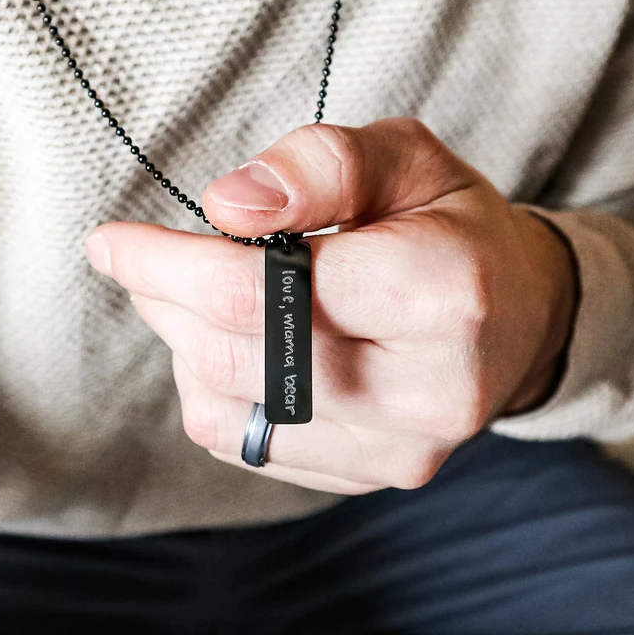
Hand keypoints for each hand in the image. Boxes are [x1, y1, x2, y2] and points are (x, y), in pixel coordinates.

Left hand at [84, 118, 578, 494]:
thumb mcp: (404, 157)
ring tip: (200, 295)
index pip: (265, 291)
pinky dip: (215, 390)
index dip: (168, 263)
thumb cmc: (450, 224)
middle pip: (235, 354)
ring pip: (230, 407)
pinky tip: (237, 347)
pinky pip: (247, 444)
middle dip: (167, 300)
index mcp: (447, 293)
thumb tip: (226, 205)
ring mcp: (403, 449)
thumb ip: (319, 164)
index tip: (111, 243)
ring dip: (185, 345)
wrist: (523, 316)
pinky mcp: (374, 477)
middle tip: (145, 260)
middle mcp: (431, 390)